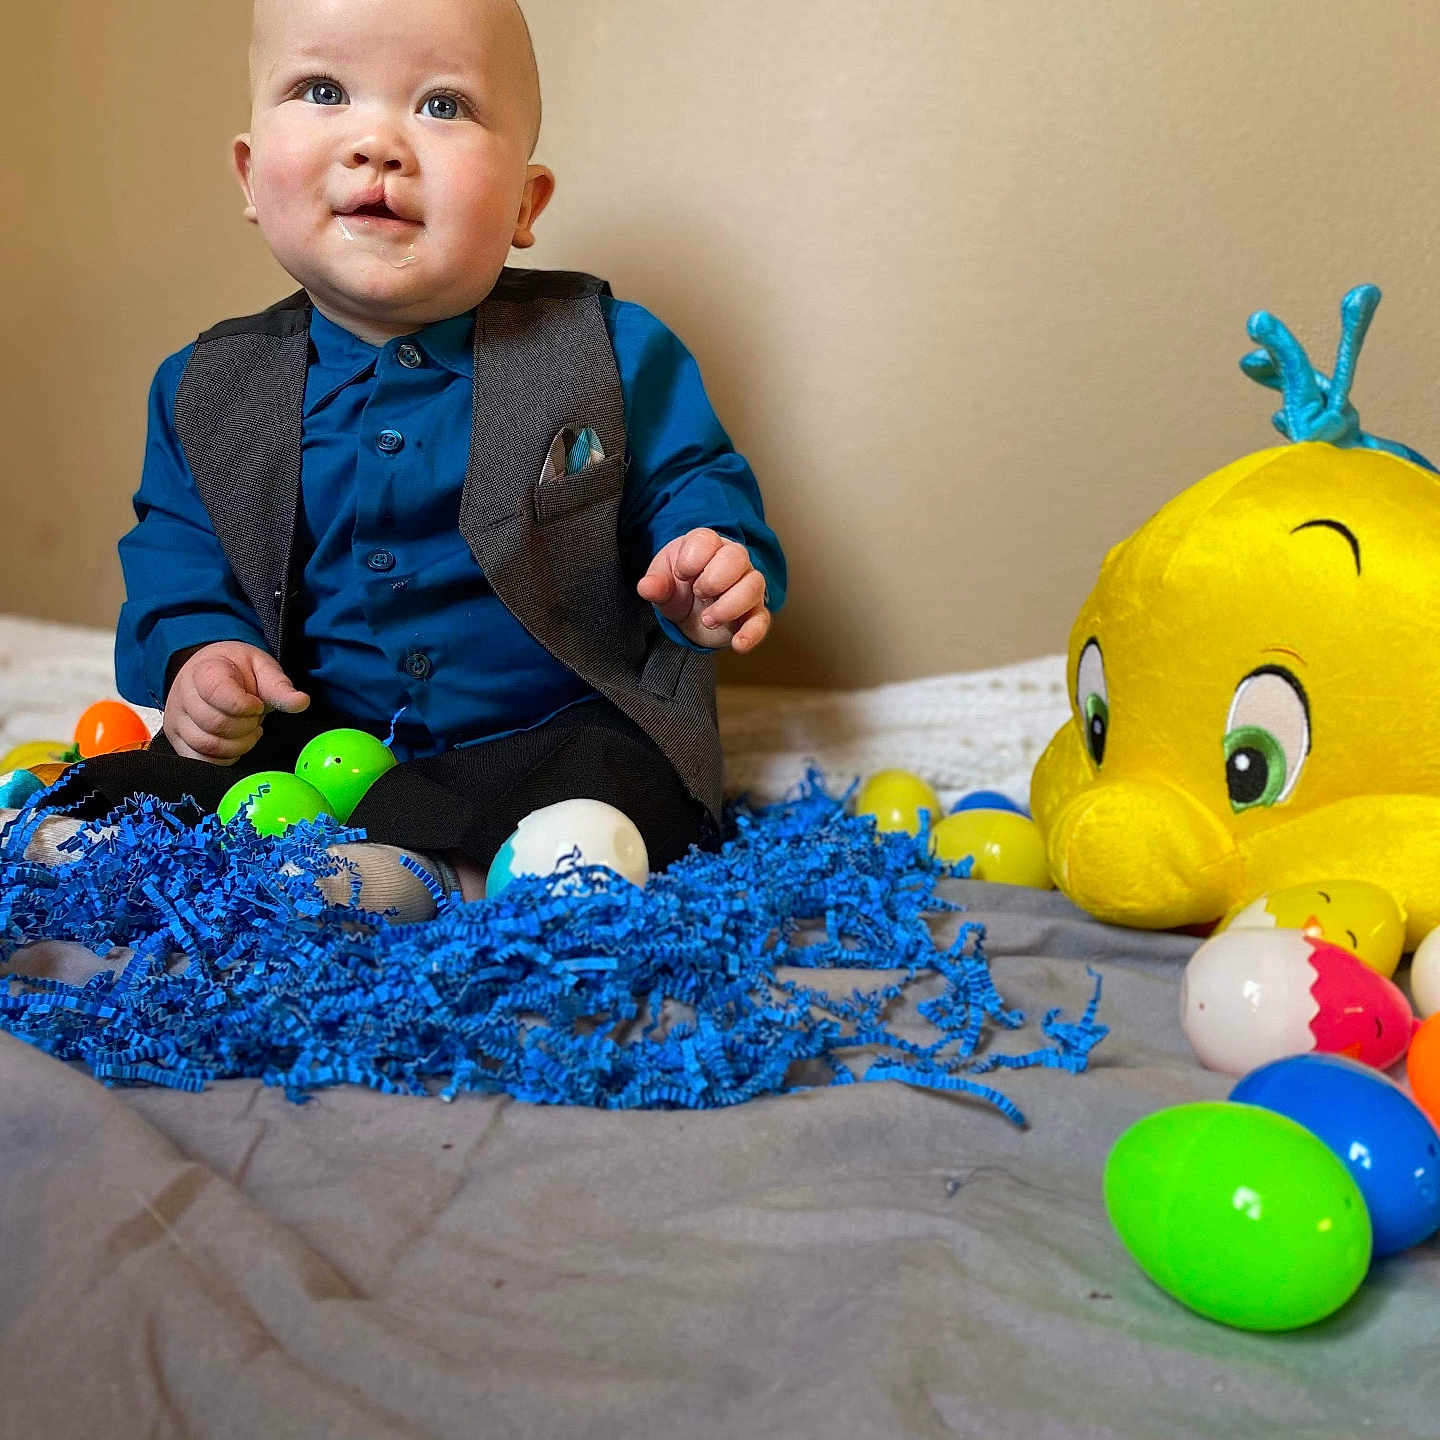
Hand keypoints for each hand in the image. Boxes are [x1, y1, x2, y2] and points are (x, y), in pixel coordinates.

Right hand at [163, 641, 309, 763]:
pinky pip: (199, 759)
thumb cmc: (239, 671)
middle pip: (214, 724)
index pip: (217, 693)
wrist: (214, 672)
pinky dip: (224, 758)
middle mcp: (183, 695)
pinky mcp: (178, 739)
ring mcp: (177, 719)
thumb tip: (301, 702)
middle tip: (254, 717)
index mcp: (204, 670)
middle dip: (245, 726)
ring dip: (238, 744)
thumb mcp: (263, 668)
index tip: (257, 704)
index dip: (244, 705)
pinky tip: (235, 742)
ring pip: (207, 745)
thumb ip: (279, 687)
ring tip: (247, 728)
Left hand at [636, 528, 771, 651]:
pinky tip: (738, 643)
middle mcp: (732, 561)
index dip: (694, 558)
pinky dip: (752, 632)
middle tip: (697, 594)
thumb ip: (655, 584)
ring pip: (753, 586)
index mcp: (705, 546)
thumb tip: (646, 587)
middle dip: (715, 579)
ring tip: (707, 620)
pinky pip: (762, 619)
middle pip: (737, 557)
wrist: (690, 613)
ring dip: (730, 605)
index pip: (707, 540)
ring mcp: (746, 586)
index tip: (681, 575)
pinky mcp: (753, 613)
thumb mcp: (662, 584)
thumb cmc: (678, 587)